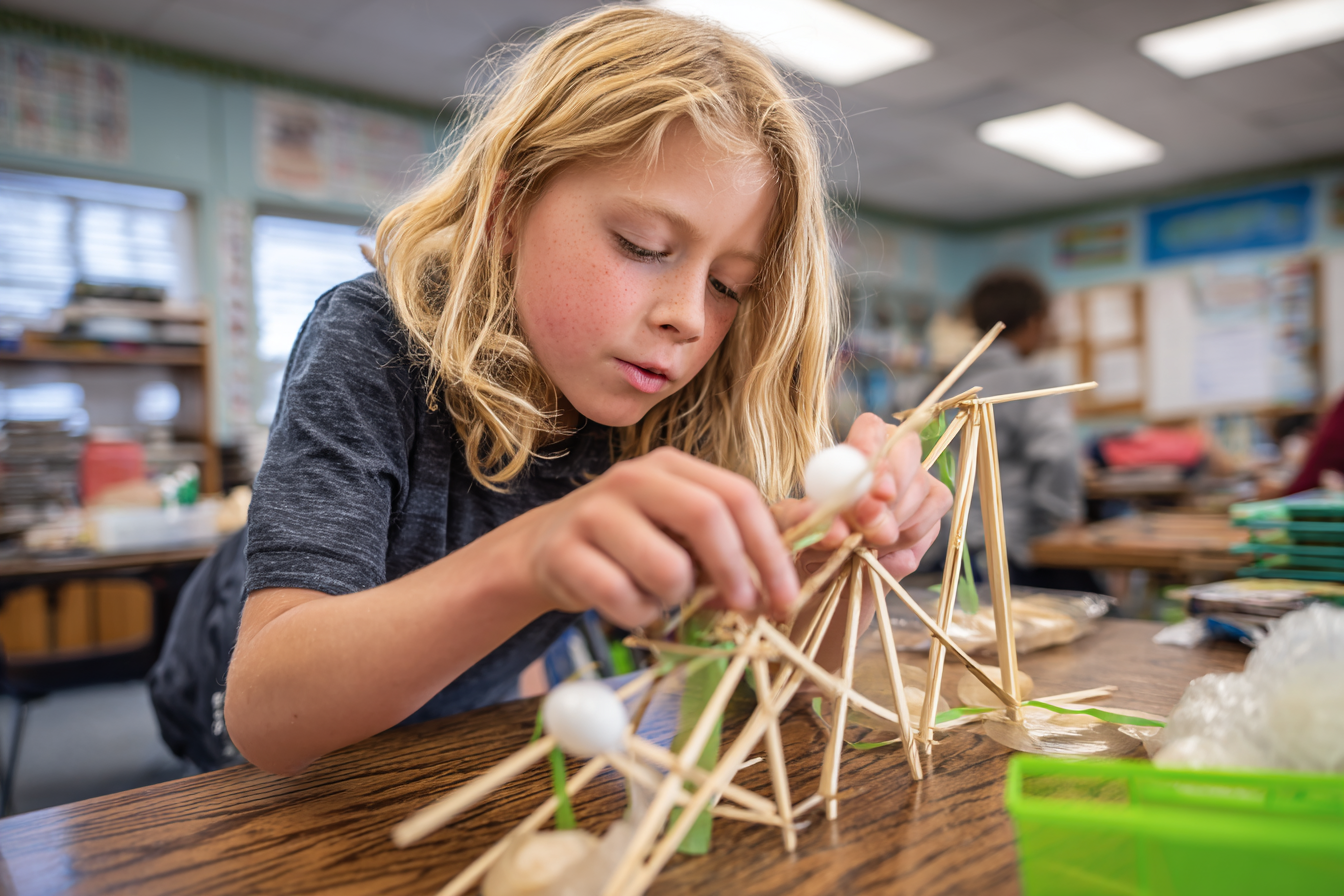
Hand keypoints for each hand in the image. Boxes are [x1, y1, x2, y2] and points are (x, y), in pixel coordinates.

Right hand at [519, 447, 798, 628]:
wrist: (545, 551)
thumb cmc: (633, 543)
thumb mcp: (686, 529)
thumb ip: (745, 530)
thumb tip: (827, 530)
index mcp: (672, 467)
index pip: (738, 495)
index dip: (770, 548)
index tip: (787, 596)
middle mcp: (633, 479)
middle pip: (706, 517)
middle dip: (736, 571)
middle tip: (744, 609)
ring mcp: (594, 512)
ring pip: (665, 567)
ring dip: (676, 600)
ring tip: (662, 598)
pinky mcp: (563, 552)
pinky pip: (620, 597)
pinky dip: (636, 614)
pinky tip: (627, 604)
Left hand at [774, 413, 951, 582]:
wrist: (828, 572)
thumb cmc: (809, 539)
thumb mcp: (792, 526)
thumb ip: (802, 520)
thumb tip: (830, 527)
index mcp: (854, 448)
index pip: (870, 429)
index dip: (872, 450)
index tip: (868, 486)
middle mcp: (890, 455)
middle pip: (907, 451)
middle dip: (891, 490)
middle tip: (868, 523)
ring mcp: (917, 480)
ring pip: (921, 490)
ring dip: (893, 525)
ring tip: (862, 545)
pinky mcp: (933, 511)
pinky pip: (930, 522)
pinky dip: (907, 542)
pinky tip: (883, 551)